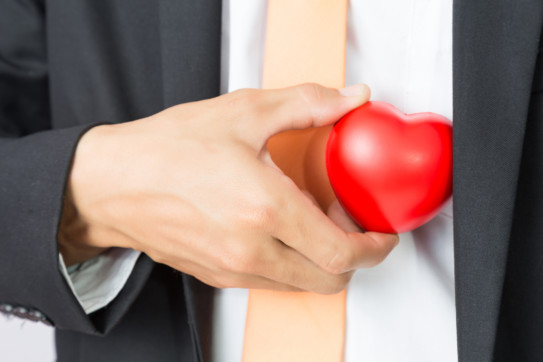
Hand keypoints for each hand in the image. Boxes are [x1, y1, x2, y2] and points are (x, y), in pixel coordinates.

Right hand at [59, 83, 398, 293]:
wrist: (113, 183)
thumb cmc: (168, 149)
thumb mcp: (243, 112)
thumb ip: (307, 104)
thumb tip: (348, 98)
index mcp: (264, 207)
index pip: (341, 252)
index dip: (374, 248)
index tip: (382, 235)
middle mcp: (251, 247)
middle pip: (329, 279)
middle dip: (355, 259)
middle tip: (354, 228)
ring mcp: (233, 267)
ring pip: (301, 286)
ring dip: (322, 263)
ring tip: (315, 226)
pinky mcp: (217, 275)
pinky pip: (270, 283)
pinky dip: (291, 266)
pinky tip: (281, 233)